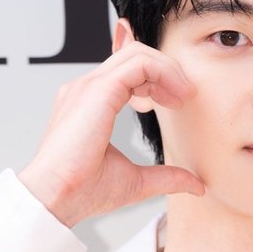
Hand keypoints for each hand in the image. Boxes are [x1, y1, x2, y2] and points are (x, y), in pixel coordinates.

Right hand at [18, 41, 204, 227]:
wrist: (57, 198)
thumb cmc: (82, 190)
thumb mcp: (137, 181)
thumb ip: (166, 177)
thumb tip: (196, 185)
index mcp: (90, 103)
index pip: (127, 70)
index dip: (157, 79)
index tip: (176, 102)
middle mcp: (87, 88)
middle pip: (134, 55)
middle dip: (166, 70)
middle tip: (185, 96)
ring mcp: (89, 86)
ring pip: (138, 53)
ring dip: (168, 69)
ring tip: (184, 95)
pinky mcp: (98, 90)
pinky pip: (139, 63)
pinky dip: (163, 72)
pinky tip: (175, 96)